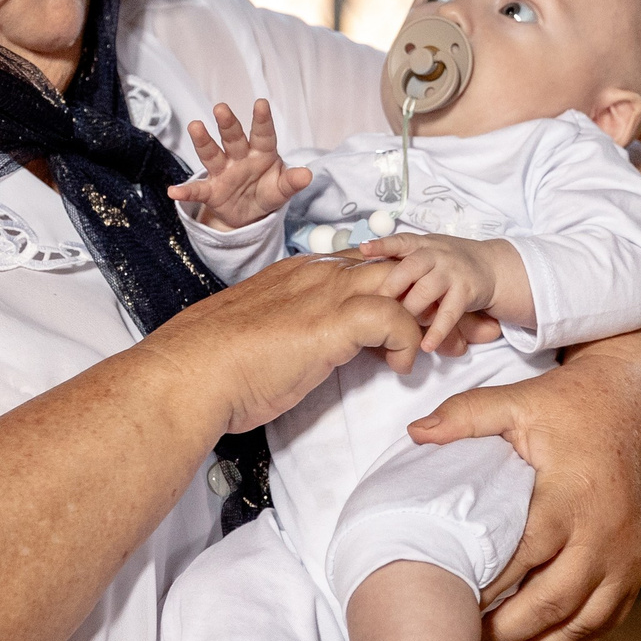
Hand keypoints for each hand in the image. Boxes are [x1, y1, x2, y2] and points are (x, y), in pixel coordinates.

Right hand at [144, 254, 420, 433]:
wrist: (188, 376)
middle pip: (395, 267)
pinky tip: (399, 368)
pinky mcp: (330, 324)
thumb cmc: (216, 365)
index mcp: (299, 273)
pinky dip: (408, 343)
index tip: (415, 318)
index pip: (366, 264)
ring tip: (439, 349)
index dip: (398, 287)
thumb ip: (292, 329)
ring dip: (429, 317)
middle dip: (428, 294)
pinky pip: (395, 319)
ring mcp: (324, 295)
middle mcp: (316, 275)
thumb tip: (304, 348)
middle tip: (452, 329)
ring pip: (403, 283)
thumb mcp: (263, 335)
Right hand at [166, 100, 310, 228]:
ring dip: (203, 141)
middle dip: (228, 123)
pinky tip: (174, 191)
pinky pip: (197, 190)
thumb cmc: (267, 191)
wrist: (249, 213)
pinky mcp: (211, 191)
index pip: (263, 134)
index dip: (262, 120)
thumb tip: (307, 175)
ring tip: (195, 127)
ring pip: (212, 154)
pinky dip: (185, 191)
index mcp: (262, 153)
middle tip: (221, 108)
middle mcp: (240, 157)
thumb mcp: (282, 188)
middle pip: (233, 138)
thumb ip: (292, 181)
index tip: (261, 103)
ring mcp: (223, 172)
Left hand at [357, 233, 533, 349]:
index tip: (364, 249)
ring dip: (411, 310)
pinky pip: (449, 314)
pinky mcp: (466, 292)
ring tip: (399, 326)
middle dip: (391, 285)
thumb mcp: (427, 253)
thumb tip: (363, 279)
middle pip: (410, 267)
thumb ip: (402, 263)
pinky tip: (425, 346)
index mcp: (422, 245)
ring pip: (426, 291)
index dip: (382, 245)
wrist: (492, 267)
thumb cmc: (449, 264)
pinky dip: (437, 331)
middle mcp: (437, 255)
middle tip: (374, 302)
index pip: (401, 241)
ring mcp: (452, 273)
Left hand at [409, 345, 640, 640]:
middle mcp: (606, 535)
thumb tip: (413, 433)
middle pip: (552, 603)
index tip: (444, 612)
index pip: (522, 559)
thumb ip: (466, 417)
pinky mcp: (638, 566)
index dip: (484, 592)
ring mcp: (628, 556)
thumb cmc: (575, 403)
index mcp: (571, 498)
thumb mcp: (520, 401)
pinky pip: (607, 620)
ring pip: (583, 623)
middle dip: (506, 637)